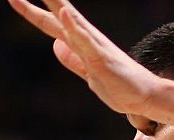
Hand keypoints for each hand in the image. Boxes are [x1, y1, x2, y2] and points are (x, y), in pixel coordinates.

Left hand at [7, 0, 161, 115]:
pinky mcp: (101, 57)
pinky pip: (84, 40)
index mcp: (79, 43)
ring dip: (55, 2)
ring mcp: (93, 46)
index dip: (30, 11)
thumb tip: (55, 45)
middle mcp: (85, 39)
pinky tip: (62, 13)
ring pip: (70, 20)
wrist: (143, 97)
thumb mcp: (86, 72)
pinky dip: (73, 26)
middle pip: (58, 13)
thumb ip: (71, 58)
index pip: (49, 23)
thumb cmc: (119, 85)